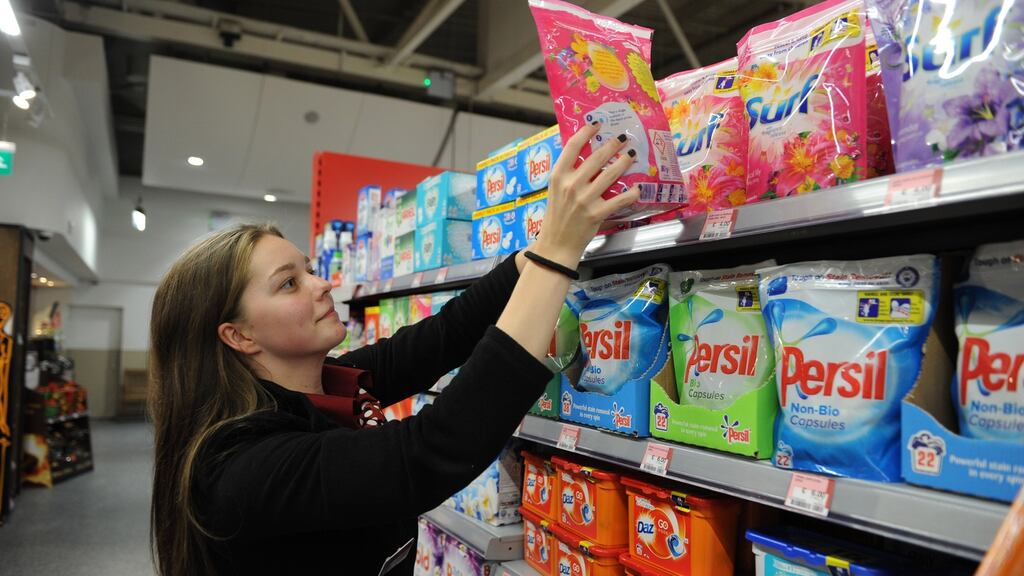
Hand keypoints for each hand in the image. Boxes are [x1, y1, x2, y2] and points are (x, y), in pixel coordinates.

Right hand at [532, 122, 639, 266]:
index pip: (572, 146)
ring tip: (631, 156)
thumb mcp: (556, 190)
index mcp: (558, 176)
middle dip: (613, 145)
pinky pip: (619, 199)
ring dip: (624, 162)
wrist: (556, 244)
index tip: (597, 124)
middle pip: (596, 157)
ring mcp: (584, 199)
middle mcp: (571, 185)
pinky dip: (630, 194)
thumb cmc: (557, 216)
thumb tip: (587, 156)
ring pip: (610, 174)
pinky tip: (637, 189)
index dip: (586, 132)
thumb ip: (568, 174)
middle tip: (623, 138)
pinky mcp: (596, 213)